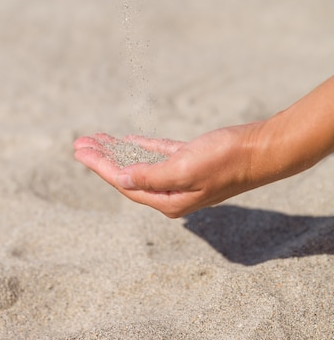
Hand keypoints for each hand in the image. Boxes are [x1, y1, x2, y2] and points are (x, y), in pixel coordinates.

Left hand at [73, 126, 264, 216]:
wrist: (260, 150)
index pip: (124, 183)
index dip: (100, 166)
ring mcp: (181, 177)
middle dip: (103, 158)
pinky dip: (141, 147)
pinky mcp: (191, 161)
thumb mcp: (183, 169)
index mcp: (167, 200)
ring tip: (96, 139)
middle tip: (79, 143)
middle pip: (128, 175)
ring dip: (118, 151)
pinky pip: (158, 154)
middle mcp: (171, 192)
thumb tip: (121, 180)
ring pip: (140, 163)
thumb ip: (150, 177)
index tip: (80, 150)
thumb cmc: (225, 160)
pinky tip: (128, 140)